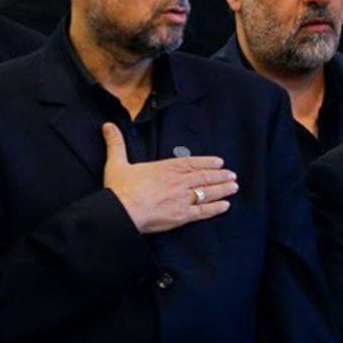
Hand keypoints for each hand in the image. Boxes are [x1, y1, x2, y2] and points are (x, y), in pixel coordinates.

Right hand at [101, 123, 237, 232]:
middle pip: (203, 177)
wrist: (122, 211)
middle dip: (220, 176)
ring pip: (207, 192)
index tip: (219, 162)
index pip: (191, 163)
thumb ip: (116, 144)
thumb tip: (108, 126)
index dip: (207, 163)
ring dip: (222, 189)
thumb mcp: (116, 163)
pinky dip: (215, 208)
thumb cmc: (119, 188)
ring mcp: (182, 198)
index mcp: (166, 168)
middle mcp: (178, 182)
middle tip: (232, 175)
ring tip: (234, 187)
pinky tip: (225, 206)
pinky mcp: (182, 216)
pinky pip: (203, 211)